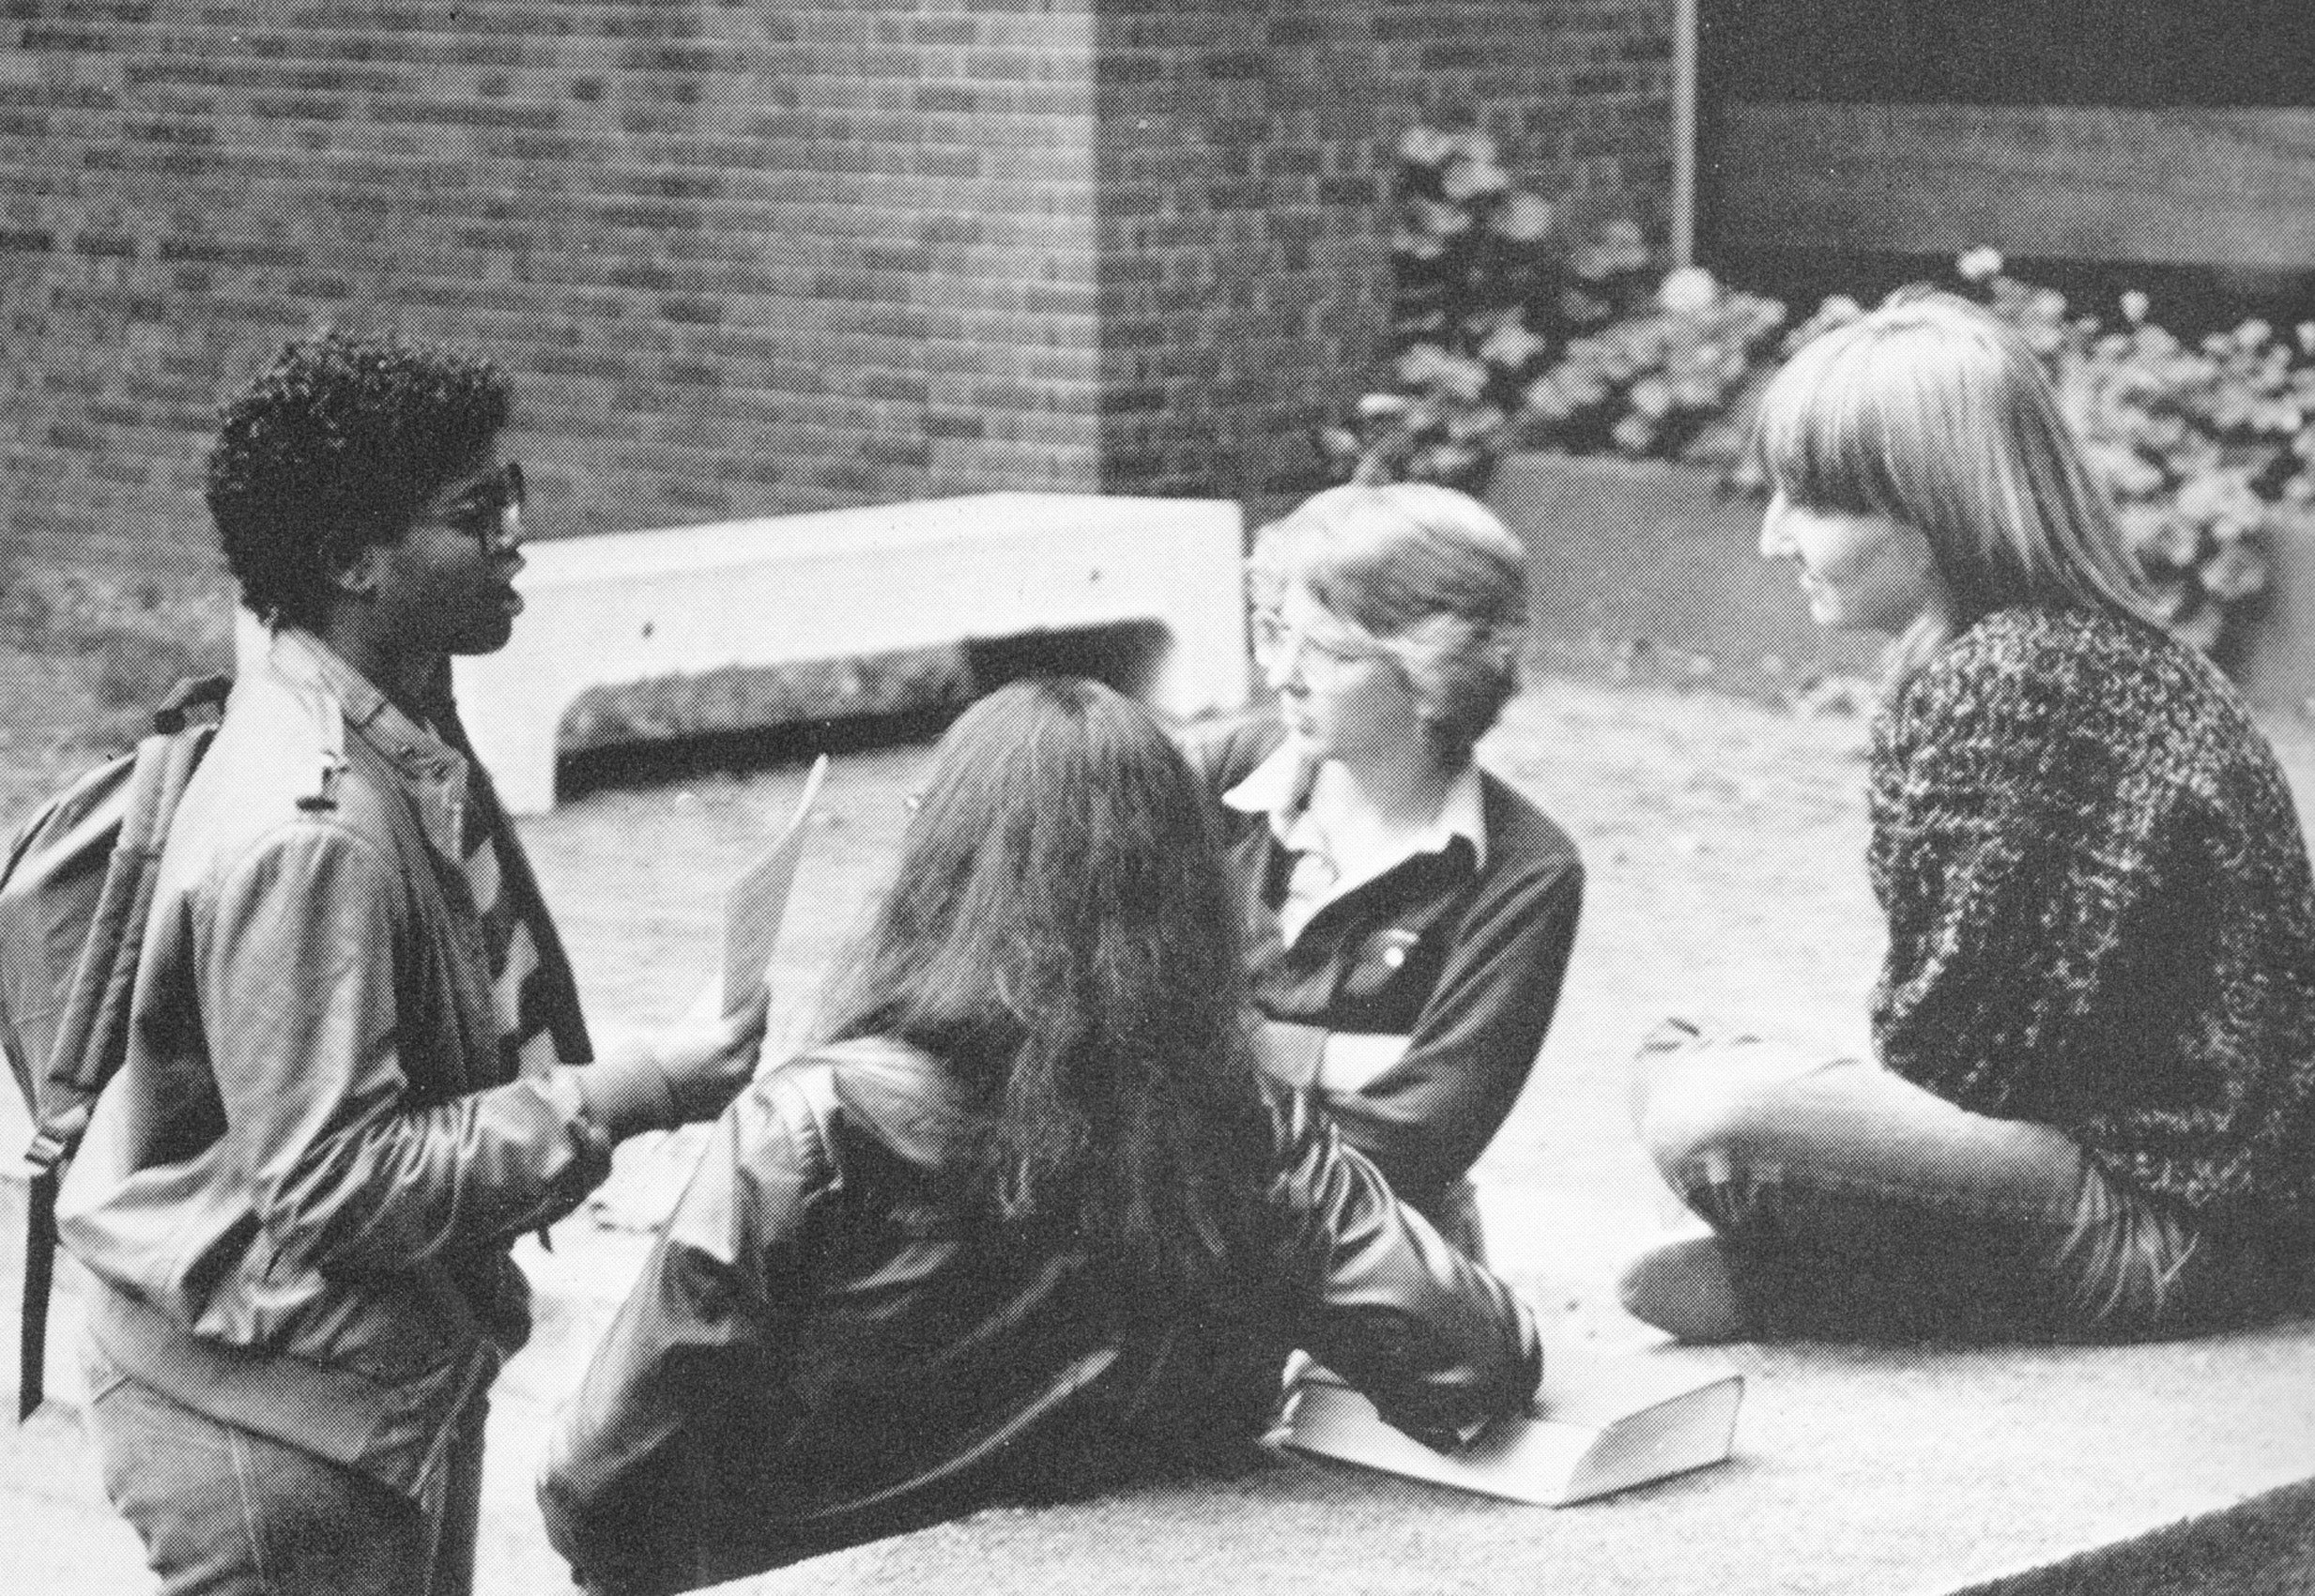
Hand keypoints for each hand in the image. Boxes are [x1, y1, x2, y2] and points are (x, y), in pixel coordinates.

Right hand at [650, 978, 769, 1123]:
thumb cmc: (660, 1052)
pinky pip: (737, 1083)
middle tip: (756, 1008)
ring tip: (748, 1033)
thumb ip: (718, 1023)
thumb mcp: (688, 1028)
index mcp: (727, 1041)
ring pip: (751, 1062)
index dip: (761, 998)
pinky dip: (735, 1070)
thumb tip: (736, 1012)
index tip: (764, 987)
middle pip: (757, 1038)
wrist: (641, 1092)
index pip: (755, 1014)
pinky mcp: (724, 1105)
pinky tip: (733, 1059)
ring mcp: (732, 1089)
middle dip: (757, 1022)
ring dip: (749, 1047)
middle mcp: (736, 1066)